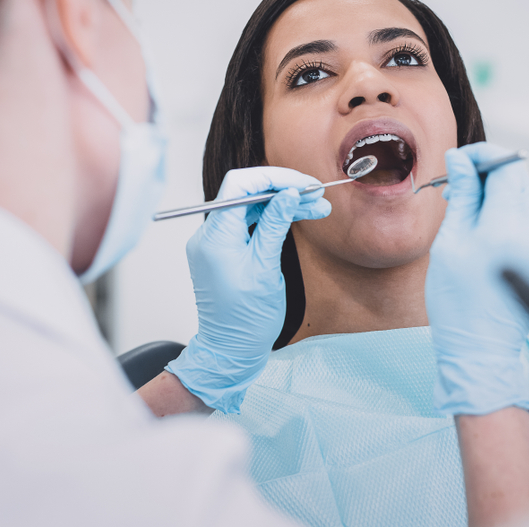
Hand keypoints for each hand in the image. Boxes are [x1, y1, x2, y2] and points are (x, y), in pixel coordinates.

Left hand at [166, 166, 330, 413]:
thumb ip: (274, 226)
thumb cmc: (247, 318)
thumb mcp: (266, 269)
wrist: (231, 350)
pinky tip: (299, 218)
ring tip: (318, 208)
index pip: (239, 186)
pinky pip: (248, 225)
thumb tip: (288, 194)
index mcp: (215, 237)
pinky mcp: (224, 252)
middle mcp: (209, 235)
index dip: (273, 178)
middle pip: (246, 194)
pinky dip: (272, 220)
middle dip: (283, 190)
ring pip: (251, 208)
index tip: (303, 184)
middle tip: (317, 195)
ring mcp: (216, 243)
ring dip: (283, 205)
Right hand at [427, 142, 528, 415]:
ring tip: (475, 218)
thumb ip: (462, 196)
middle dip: (490, 177)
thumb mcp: (450, 243)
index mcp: (508, 227)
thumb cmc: (457, 302)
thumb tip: (461, 161)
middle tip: (461, 190)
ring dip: (504, 198)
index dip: (484, 157)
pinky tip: (495, 238)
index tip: (462, 163)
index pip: (507, 166)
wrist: (480, 349)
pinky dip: (518, 219)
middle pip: (520, 181)